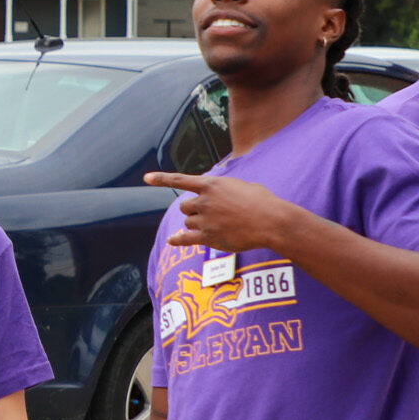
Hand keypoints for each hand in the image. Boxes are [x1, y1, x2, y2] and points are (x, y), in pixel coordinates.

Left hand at [143, 170, 298, 252]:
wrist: (272, 222)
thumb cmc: (263, 202)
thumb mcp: (242, 185)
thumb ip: (225, 188)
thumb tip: (218, 193)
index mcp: (211, 184)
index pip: (180, 180)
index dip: (161, 179)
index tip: (146, 178)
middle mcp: (204, 201)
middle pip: (185, 206)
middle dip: (193, 210)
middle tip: (209, 213)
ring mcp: (205, 220)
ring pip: (188, 222)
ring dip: (197, 223)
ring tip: (219, 224)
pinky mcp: (209, 237)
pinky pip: (186, 238)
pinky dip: (178, 240)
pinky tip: (172, 240)